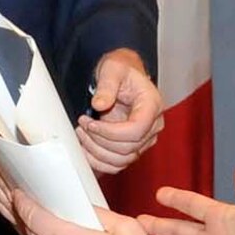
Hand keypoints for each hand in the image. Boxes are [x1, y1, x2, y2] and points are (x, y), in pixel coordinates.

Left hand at [76, 51, 163, 176]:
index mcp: (152, 105)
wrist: (123, 77)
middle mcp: (152, 125)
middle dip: (99, 141)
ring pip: (122, 160)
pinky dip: (99, 162)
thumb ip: (107, 85)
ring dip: (97, 153)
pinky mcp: (133, 148)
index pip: (136, 130)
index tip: (91, 124)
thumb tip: (100, 104)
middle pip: (128, 148)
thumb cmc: (122, 71)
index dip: (111, 132)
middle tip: (82, 126)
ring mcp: (144, 139)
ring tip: (82, 135)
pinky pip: (117, 165)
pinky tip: (85, 149)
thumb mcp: (113, 69)